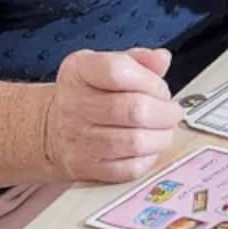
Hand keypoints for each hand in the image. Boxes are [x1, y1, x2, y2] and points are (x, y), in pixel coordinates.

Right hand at [45, 47, 183, 183]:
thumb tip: (162, 59)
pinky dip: (148, 158)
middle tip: (173, 111)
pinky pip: (128, 169)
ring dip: (161, 136)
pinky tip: (151, 147)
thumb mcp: (108, 64)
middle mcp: (74, 104)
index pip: (117, 71)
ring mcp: (78, 140)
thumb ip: (140, 59)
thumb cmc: (91, 92)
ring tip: (165, 129)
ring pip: (134, 142)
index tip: (162, 88)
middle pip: (132, 109)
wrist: (54, 128)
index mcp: (80, 70)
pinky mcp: (86, 168)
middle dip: (164, 112)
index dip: (150, 80)